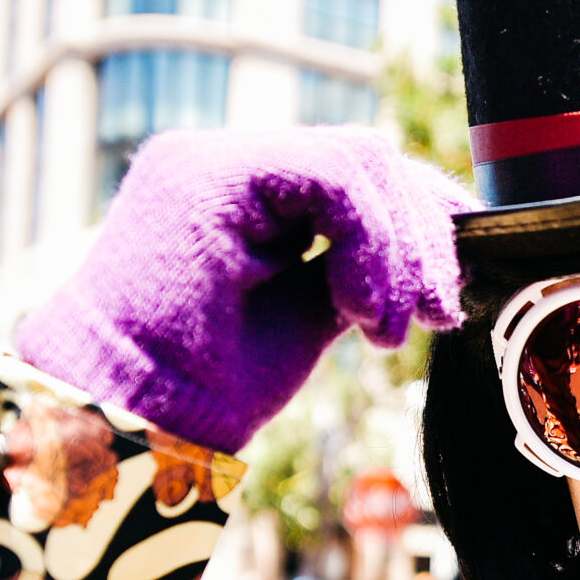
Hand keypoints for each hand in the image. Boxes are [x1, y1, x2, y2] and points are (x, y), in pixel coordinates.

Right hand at [16, 128, 469, 452]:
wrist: (131, 422)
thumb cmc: (206, 388)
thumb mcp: (308, 316)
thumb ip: (356, 270)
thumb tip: (431, 261)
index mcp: (246, 193)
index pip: (356, 172)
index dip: (420, 217)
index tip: (448, 285)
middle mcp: (226, 162)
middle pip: (365, 157)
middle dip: (422, 234)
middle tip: (438, 311)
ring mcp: (212, 159)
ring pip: (356, 160)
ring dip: (397, 250)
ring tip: (388, 327)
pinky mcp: (209, 173)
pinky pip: (331, 177)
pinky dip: (367, 244)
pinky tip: (359, 310)